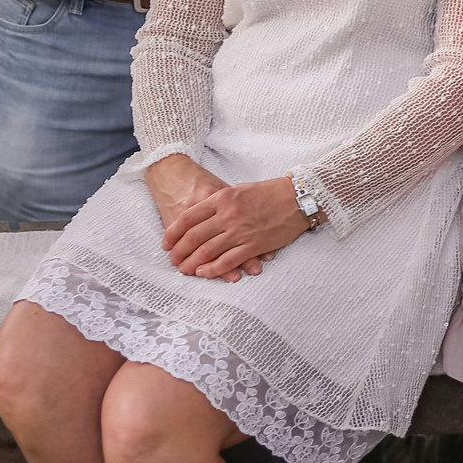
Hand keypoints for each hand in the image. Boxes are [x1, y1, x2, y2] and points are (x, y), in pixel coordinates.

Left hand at [144, 157, 306, 281]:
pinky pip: (228, 261)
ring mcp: (240, 231)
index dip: (173, 233)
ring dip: (192, 263)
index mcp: (222, 198)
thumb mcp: (238, 189)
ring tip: (184, 270)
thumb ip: (219, 202)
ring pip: (207, 251)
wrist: (296, 198)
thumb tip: (201, 217)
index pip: (188, 218)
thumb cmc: (268, 192)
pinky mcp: (253, 245)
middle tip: (173, 260)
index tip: (166, 243)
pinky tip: (203, 273)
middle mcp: (228, 215)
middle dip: (180, 252)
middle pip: (194, 237)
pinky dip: (213, 269)